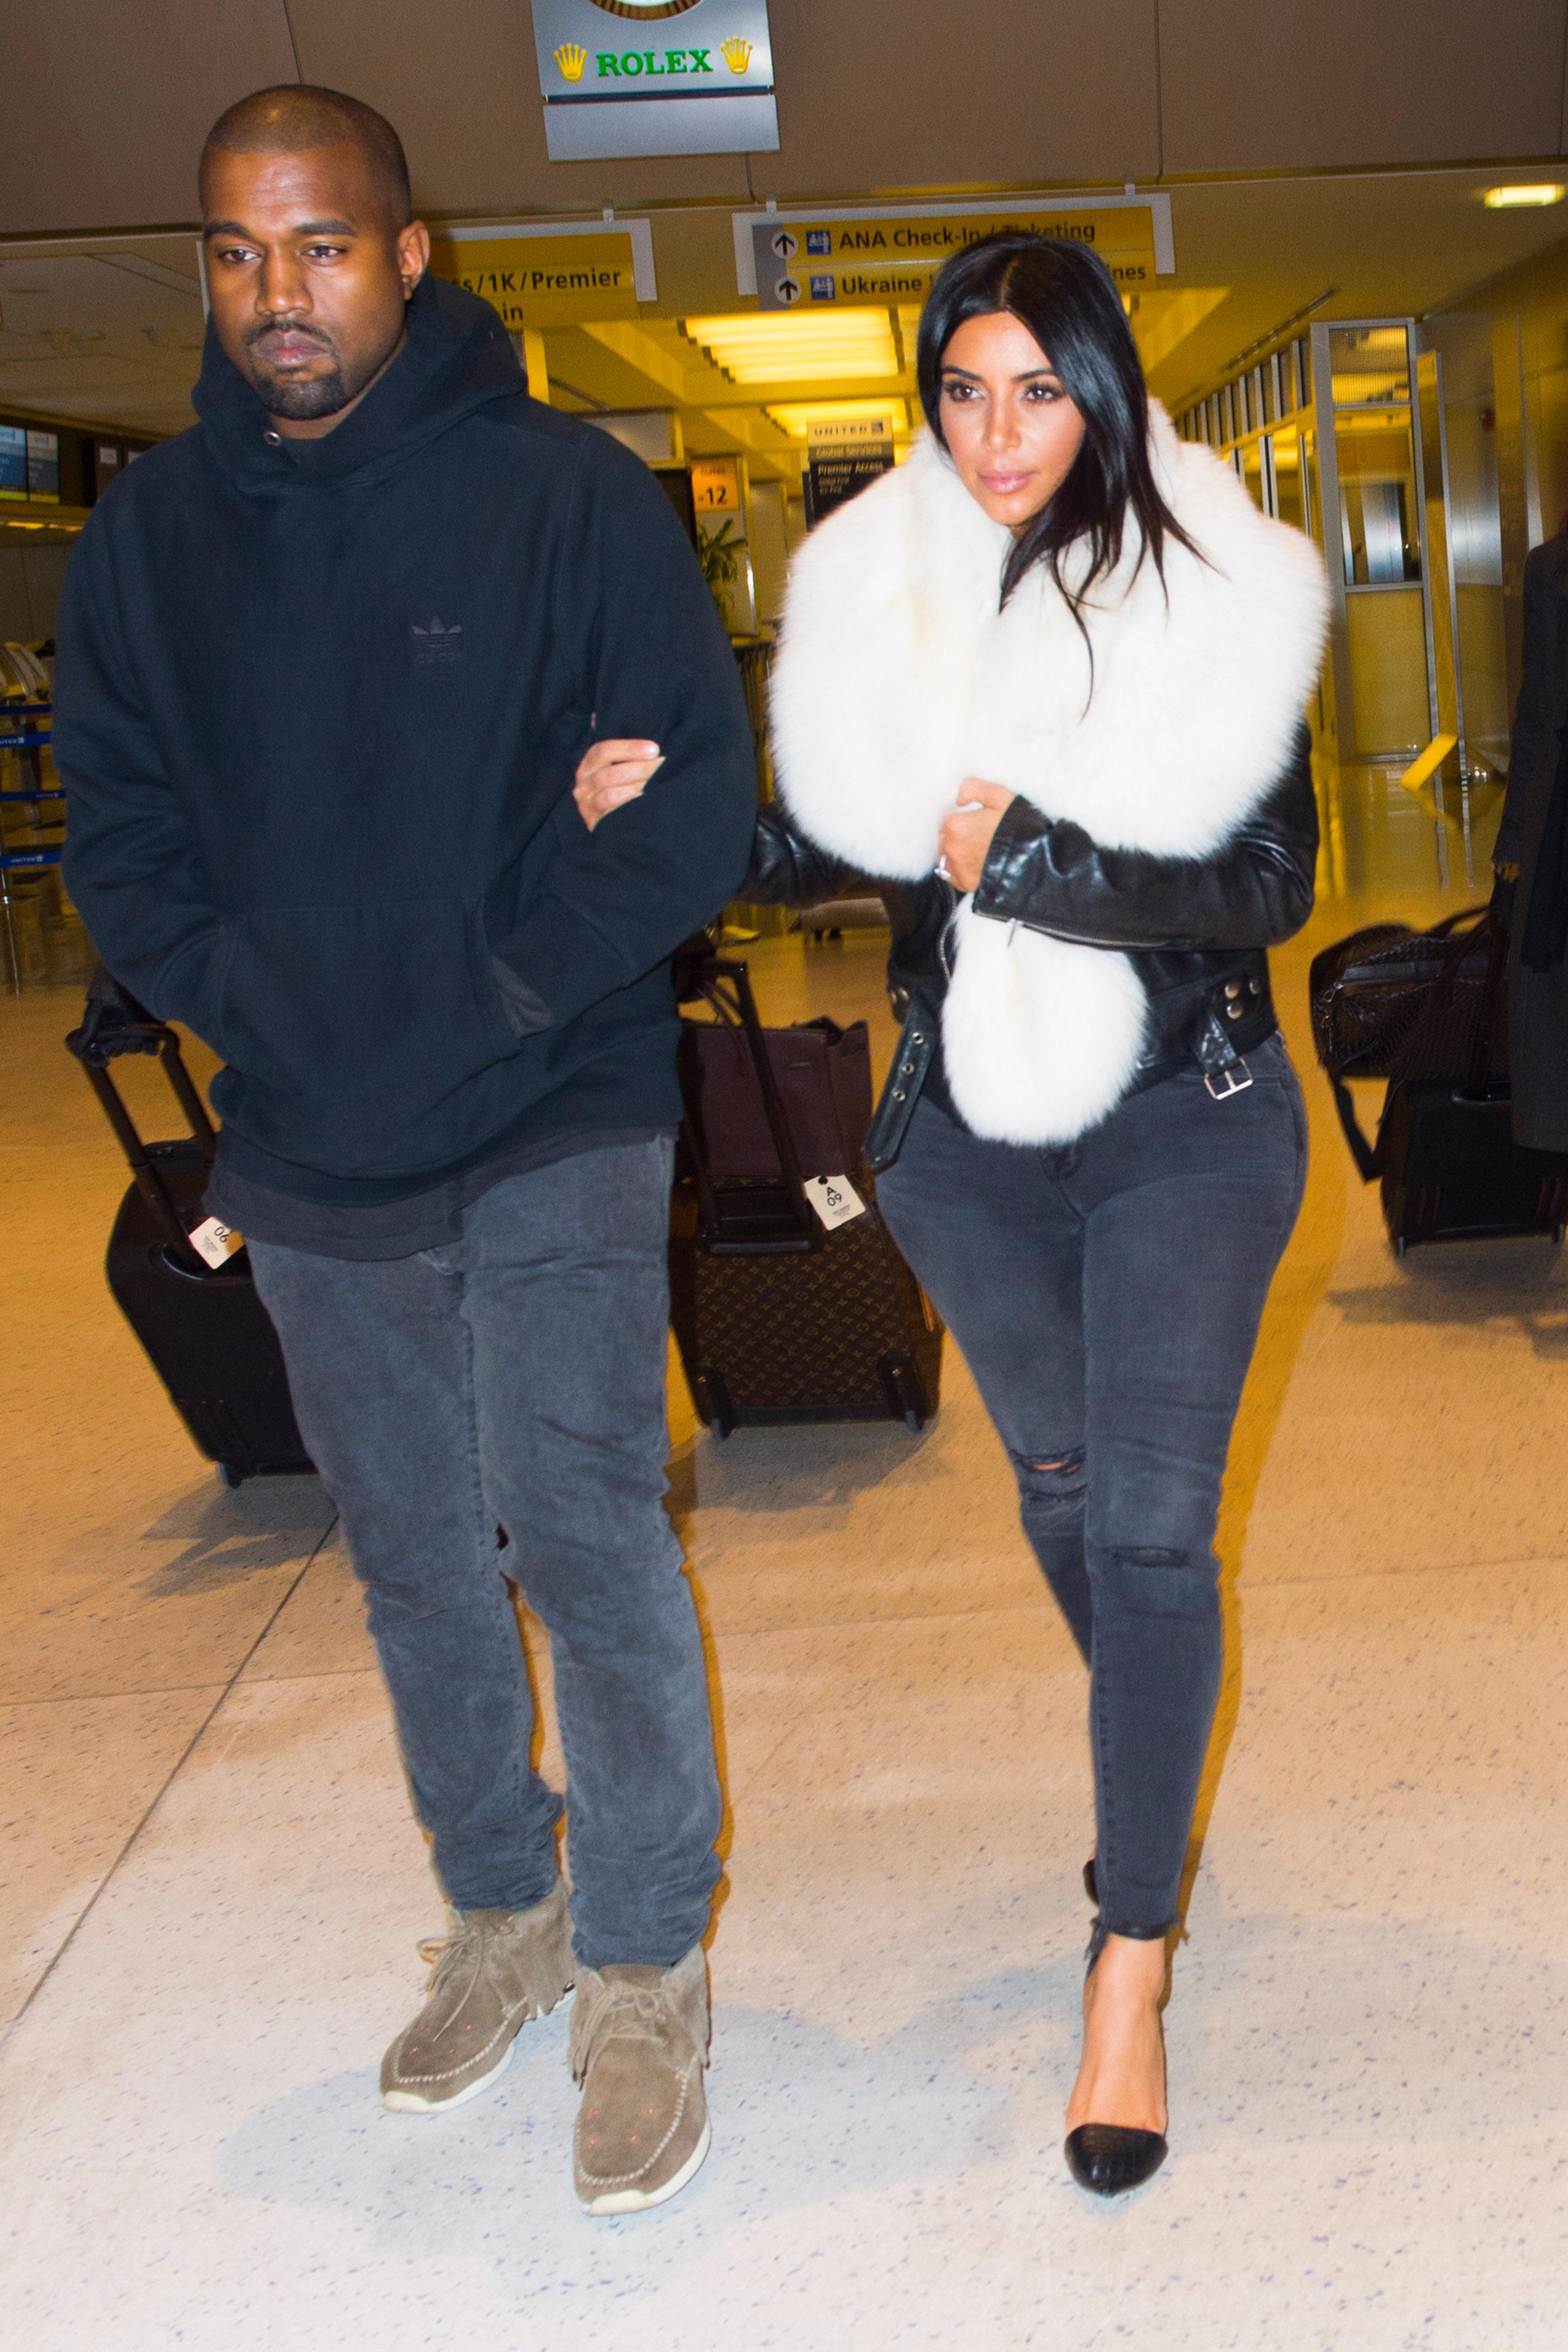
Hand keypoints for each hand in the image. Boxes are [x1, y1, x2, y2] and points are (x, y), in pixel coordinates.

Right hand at [573, 738, 662, 832]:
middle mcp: (583, 785)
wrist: (611, 823)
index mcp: (588, 766)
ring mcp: (587, 806)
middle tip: (662, 766)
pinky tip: (648, 802)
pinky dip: (632, 807)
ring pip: (611, 795)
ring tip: (658, 782)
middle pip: (610, 774)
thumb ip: (631, 759)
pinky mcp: (595, 824)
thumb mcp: (619, 769)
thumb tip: (654, 751)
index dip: (629, 748)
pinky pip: (614, 815)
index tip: (654, 750)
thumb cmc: (621, 788)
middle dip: (640, 769)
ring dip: (637, 787)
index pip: (604, 751)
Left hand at [936, 778, 1014, 892]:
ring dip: (955, 851)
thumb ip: (973, 788)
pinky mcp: (964, 884)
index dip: (960, 815)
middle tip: (977, 833)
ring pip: (945, 855)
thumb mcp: (999, 796)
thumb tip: (958, 795)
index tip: (972, 817)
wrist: (1032, 860)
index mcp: (955, 825)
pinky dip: (959, 869)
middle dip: (955, 833)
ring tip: (977, 848)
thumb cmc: (1018, 827)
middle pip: (943, 836)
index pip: (945, 816)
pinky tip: (975, 863)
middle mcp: (950, 848)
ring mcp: (956, 868)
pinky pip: (952, 874)